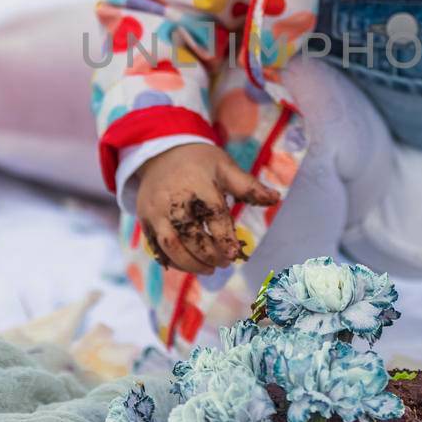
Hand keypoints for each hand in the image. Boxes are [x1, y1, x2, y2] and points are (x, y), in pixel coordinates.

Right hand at [132, 143, 279, 274]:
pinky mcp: (145, 219)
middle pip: (190, 235)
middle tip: (224, 264)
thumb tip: (276, 198)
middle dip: (209, 255)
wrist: (161, 151)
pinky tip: (189, 265)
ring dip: (190, 264)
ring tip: (208, 269)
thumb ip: (248, 186)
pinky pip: (156, 247)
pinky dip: (173, 261)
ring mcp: (155, 210)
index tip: (234, 255)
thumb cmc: (199, 162)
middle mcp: (173, 199)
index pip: (213, 216)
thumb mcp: (224, 166)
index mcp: (198, 184)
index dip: (225, 239)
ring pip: (171, 245)